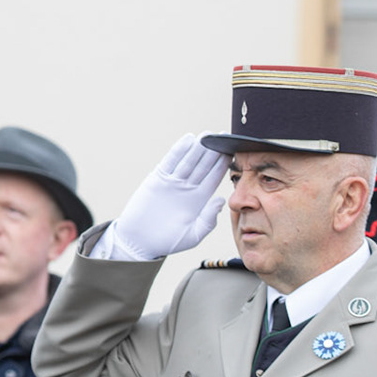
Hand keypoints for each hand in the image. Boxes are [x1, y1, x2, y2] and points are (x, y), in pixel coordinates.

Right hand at [107, 134, 229, 260]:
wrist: (141, 241)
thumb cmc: (169, 241)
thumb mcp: (193, 234)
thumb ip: (208, 219)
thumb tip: (221, 200)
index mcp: (199, 199)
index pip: (214, 178)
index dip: (224, 165)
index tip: (235, 152)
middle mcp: (188, 188)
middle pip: (204, 165)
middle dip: (214, 151)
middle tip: (224, 136)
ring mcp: (173, 182)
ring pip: (189, 161)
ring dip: (198, 147)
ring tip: (208, 134)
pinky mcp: (158, 179)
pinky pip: (170, 162)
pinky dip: (179, 150)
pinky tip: (188, 140)